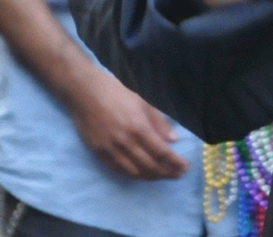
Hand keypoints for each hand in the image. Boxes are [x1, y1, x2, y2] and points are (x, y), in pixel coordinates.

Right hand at [66, 69, 187, 180]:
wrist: (86, 94)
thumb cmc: (119, 95)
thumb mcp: (145, 103)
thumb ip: (160, 123)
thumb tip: (174, 140)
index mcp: (139, 128)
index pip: (161, 152)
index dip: (175, 163)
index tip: (185, 168)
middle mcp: (125, 142)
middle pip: (149, 165)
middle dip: (166, 173)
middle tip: (178, 175)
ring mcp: (110, 150)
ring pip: (133, 172)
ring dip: (150, 177)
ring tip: (163, 176)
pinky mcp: (98, 153)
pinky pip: (118, 170)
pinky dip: (132, 175)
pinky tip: (142, 175)